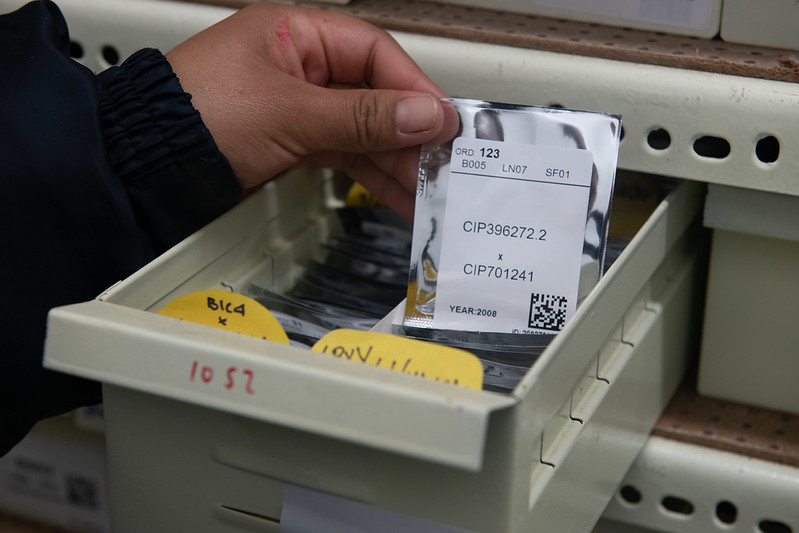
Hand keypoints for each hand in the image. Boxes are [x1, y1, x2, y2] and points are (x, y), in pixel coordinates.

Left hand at [166, 1, 455, 218]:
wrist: (142, 167)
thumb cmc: (192, 117)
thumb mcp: (289, 113)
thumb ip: (362, 117)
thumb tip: (424, 114)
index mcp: (295, 34)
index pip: (374, 54)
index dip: (413, 88)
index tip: (443, 120)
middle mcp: (300, 67)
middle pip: (374, 95)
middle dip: (409, 133)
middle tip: (442, 163)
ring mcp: (299, 107)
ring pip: (364, 131)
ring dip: (396, 161)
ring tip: (427, 189)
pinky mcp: (293, 142)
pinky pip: (345, 155)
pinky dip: (371, 175)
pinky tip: (397, 193)